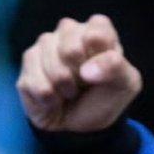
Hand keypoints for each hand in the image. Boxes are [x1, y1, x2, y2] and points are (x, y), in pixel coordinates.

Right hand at [16, 15, 141, 131]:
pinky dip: (51, 100)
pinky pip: (38, 84)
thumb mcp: (126, 84)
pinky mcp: (28, 64)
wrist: (83, 125)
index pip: (97, 33)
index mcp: (97, 29)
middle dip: (81, 77)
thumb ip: (116, 67)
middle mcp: (69, 30)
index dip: (100, 60)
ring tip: (71, 91)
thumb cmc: (105, 97)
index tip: (104, 71)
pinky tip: (55, 98)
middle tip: (86, 83)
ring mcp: (45, 45)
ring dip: (67, 89)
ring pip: (53, 68)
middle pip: (71, 50)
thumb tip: (87, 70)